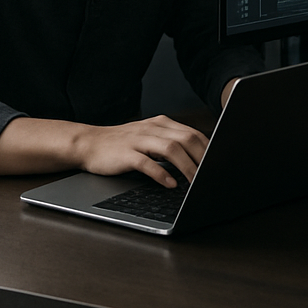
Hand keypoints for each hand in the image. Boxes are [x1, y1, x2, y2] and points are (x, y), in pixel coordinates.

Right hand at [74, 116, 208, 186]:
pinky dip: (161, 174)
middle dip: (202, 157)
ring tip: (196, 180)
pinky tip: (170, 184)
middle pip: (186, 139)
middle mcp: (153, 128)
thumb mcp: (150, 137)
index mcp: (162, 123)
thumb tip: (196, 157)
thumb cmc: (122, 144)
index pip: (193, 133)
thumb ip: (170, 142)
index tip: (218, 161)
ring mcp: (139, 140)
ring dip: (187, 166)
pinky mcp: (126, 154)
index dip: (208, 147)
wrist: (89, 143)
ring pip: (171, 149)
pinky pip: (147, 163)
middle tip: (212, 173)